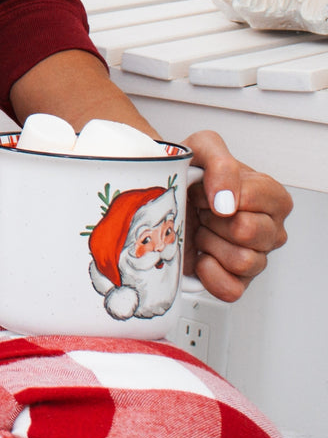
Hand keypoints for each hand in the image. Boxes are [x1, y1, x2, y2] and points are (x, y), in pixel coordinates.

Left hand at [183, 129, 291, 302]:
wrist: (165, 193)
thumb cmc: (190, 173)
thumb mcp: (203, 147)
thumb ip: (221, 163)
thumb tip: (227, 200)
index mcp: (272, 198)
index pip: (258, 199)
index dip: (221, 192)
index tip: (206, 188)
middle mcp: (270, 230)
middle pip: (249, 232)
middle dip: (214, 218)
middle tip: (202, 210)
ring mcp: (255, 258)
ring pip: (243, 261)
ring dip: (210, 242)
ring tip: (201, 229)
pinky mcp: (234, 281)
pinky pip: (231, 289)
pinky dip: (209, 273)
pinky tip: (200, 255)